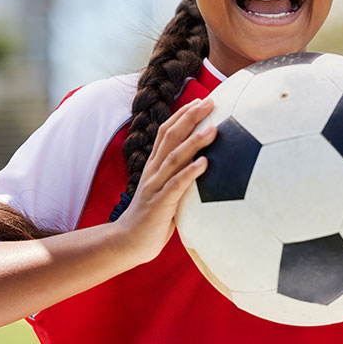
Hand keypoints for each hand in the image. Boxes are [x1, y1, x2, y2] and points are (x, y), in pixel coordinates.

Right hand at [115, 97, 216, 264]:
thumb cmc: (152, 217)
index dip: (183, 115)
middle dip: (191, 118)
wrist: (129, 242)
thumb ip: (179, 176)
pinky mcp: (160, 203)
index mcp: (155, 165)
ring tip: (213, 129)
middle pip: (171, 137)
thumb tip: (203, 166)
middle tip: (211, 103)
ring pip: (175, 158)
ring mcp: (156, 185)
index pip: (167, 132)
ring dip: (195, 142)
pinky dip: (190, 173)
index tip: (201, 101)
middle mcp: (154, 170)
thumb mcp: (166, 191)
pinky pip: (176, 185)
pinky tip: (204, 164)